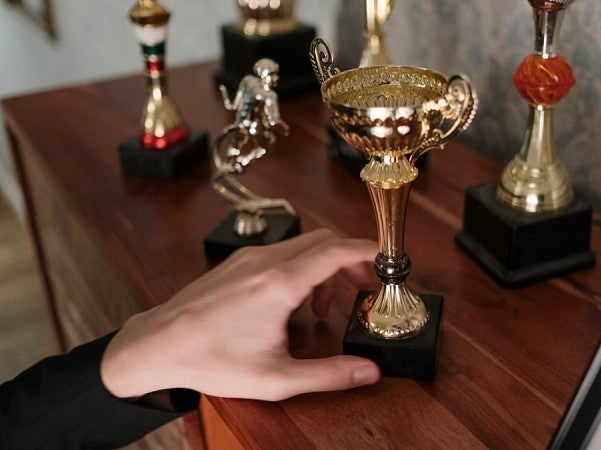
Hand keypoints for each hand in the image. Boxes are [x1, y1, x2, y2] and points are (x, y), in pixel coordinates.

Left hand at [100, 229, 380, 401]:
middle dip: (349, 260)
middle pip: (323, 241)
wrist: (157, 346)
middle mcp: (266, 262)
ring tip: (321, 307)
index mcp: (280, 284)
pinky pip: (280, 254)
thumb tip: (368, 371)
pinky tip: (291, 303)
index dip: (367, 250)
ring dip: (322, 268)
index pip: (336, 250)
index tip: (385, 255)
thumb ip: (329, 375)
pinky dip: (299, 269)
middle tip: (362, 286)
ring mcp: (248, 259)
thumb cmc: (211, 360)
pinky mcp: (236, 263)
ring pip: (301, 246)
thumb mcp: (277, 378)